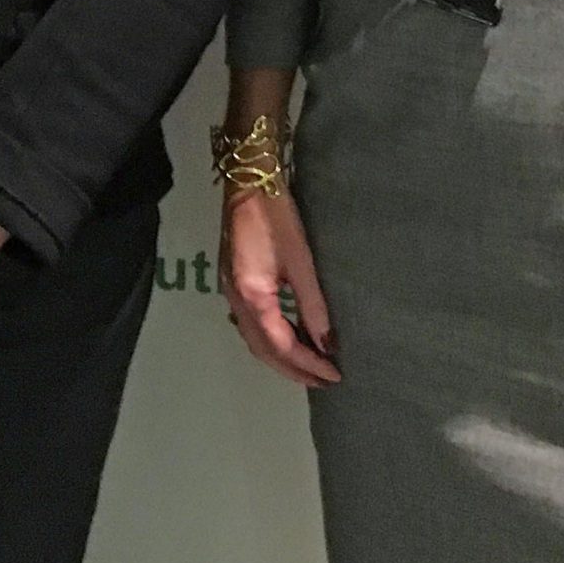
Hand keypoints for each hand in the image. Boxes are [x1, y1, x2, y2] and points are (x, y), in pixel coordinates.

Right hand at [219, 188, 338, 387]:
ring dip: (280, 357)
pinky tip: (288, 336)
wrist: (248, 182)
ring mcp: (229, 290)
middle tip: (323, 380)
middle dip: (292, 369)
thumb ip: (313, 306)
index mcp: (252, 296)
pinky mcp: (232, 280)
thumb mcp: (301, 262)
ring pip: (253, 338)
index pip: (280, 344)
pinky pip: (249, 323)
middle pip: (262, 349)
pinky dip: (270, 339)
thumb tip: (328, 344)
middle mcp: (235, 299)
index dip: (308, 364)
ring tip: (309, 365)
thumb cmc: (278, 217)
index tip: (334, 375)